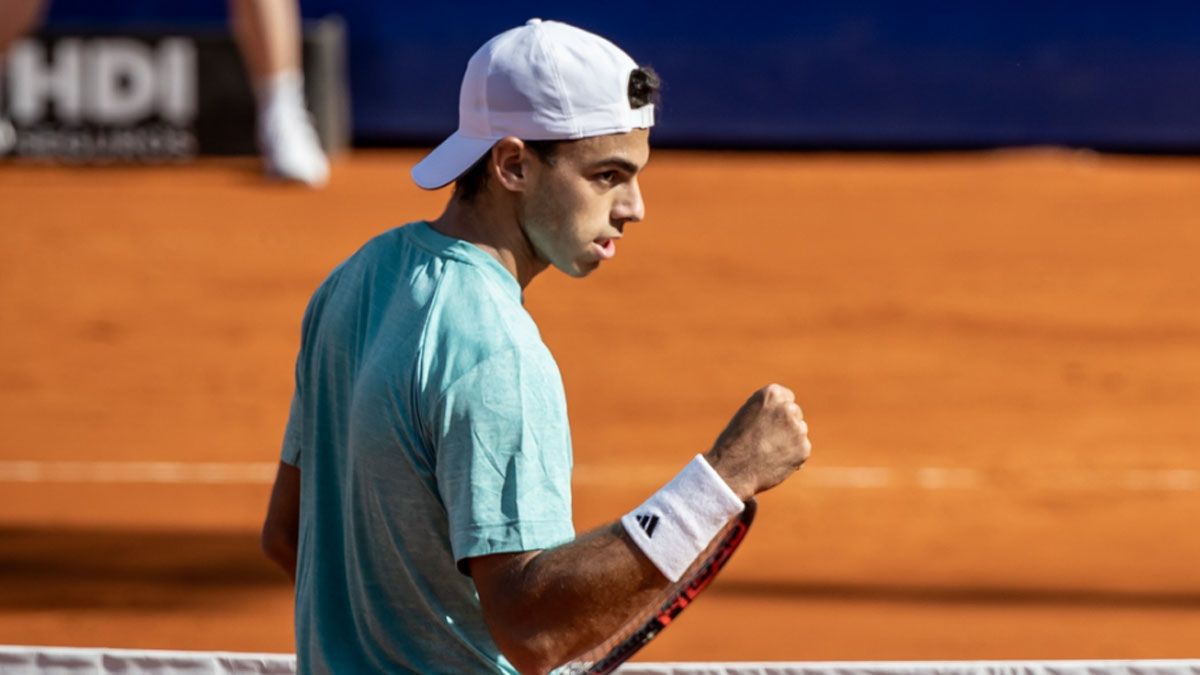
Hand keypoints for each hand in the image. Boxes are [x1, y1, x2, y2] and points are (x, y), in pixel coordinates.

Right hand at [704, 384, 811, 499]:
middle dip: (787, 425)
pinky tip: (774, 462)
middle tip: (769, 440)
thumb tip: (786, 414)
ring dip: (790, 440)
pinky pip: (802, 450)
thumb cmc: (733, 444)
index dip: (779, 411)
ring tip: (768, 452)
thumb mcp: (747, 416)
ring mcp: (797, 428)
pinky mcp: (804, 448)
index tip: (773, 421)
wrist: (731, 470)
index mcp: (771, 394)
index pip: (786, 397)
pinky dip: (793, 457)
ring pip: (800, 431)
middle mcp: (787, 407)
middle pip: (795, 413)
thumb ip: (766, 411)